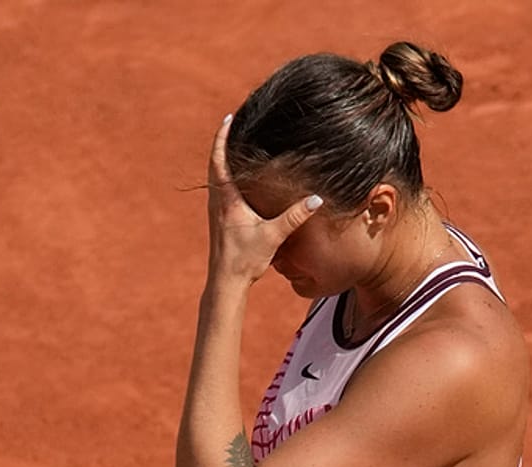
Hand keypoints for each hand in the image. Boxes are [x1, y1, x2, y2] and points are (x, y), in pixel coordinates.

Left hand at [207, 114, 322, 285]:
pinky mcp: (219, 219)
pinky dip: (225, 173)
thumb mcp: (273, 236)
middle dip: (222, 142)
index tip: (229, 118)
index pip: (219, 160)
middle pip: (214, 163)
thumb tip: (317, 199)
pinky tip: (236, 175)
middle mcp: (217, 202)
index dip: (223, 138)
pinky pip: (219, 188)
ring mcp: (216, 211)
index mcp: (226, 199)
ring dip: (222, 157)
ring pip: (215, 176)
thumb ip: (295, 216)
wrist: (225, 283)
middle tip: (233, 122)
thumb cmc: (244, 260)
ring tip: (235, 142)